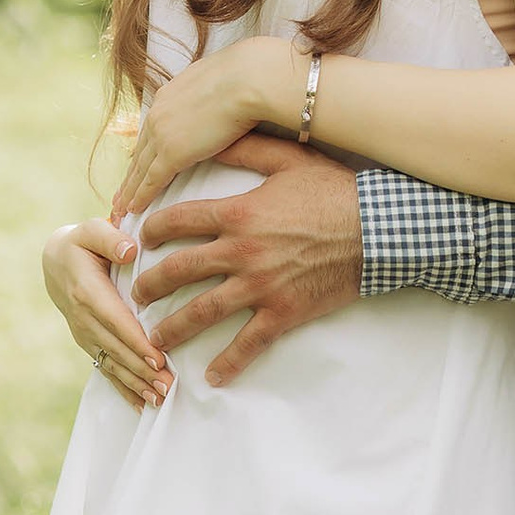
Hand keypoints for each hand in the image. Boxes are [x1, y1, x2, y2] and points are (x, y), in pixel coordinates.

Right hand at [43, 218, 168, 409]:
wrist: (54, 262)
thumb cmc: (82, 242)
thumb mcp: (91, 230)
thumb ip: (110, 237)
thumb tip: (130, 250)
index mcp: (88, 292)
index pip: (116, 321)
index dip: (136, 341)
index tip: (157, 359)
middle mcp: (84, 319)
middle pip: (117, 349)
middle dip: (142, 370)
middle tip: (168, 387)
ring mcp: (85, 334)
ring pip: (112, 364)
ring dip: (135, 384)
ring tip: (160, 399)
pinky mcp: (89, 343)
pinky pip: (106, 368)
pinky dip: (123, 388)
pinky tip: (141, 405)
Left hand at [110, 34, 299, 221]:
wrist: (249, 78)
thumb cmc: (246, 75)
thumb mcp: (218, 80)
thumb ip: (210, 92)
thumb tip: (219, 95)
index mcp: (169, 96)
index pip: (152, 130)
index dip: (144, 150)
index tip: (137, 165)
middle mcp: (159, 114)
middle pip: (140, 152)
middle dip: (131, 174)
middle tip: (121, 193)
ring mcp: (162, 134)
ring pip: (140, 169)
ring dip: (129, 190)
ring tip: (121, 207)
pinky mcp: (172, 153)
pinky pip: (151, 180)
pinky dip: (141, 196)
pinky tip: (134, 209)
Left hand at [133, 134, 361, 385]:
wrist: (378, 229)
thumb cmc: (336, 191)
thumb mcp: (291, 159)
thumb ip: (248, 149)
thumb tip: (214, 137)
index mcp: (238, 214)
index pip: (178, 221)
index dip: (152, 229)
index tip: (141, 239)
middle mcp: (240, 252)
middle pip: (179, 271)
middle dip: (149, 284)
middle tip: (136, 294)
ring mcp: (260, 286)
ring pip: (201, 312)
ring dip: (172, 328)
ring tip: (154, 338)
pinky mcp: (283, 312)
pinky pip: (248, 343)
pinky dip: (228, 363)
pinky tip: (212, 377)